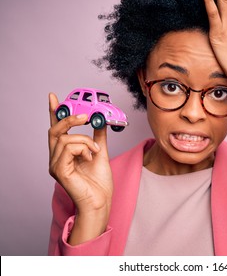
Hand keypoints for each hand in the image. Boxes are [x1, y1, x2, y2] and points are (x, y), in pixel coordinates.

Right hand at [48, 93, 112, 244]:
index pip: (57, 130)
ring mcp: (55, 165)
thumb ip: (98, 137)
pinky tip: (90, 157)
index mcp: (65, 154)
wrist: (101, 201)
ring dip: (85, 140)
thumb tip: (100, 121)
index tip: (54, 97)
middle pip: (55, 130)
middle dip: (70, 119)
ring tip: (95, 151)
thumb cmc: (99, 182)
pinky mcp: (59, 171)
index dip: (54, 113)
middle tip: (86, 116)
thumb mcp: (100, 153)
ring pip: (65, 138)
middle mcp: (56, 158)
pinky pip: (68, 148)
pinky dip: (83, 148)